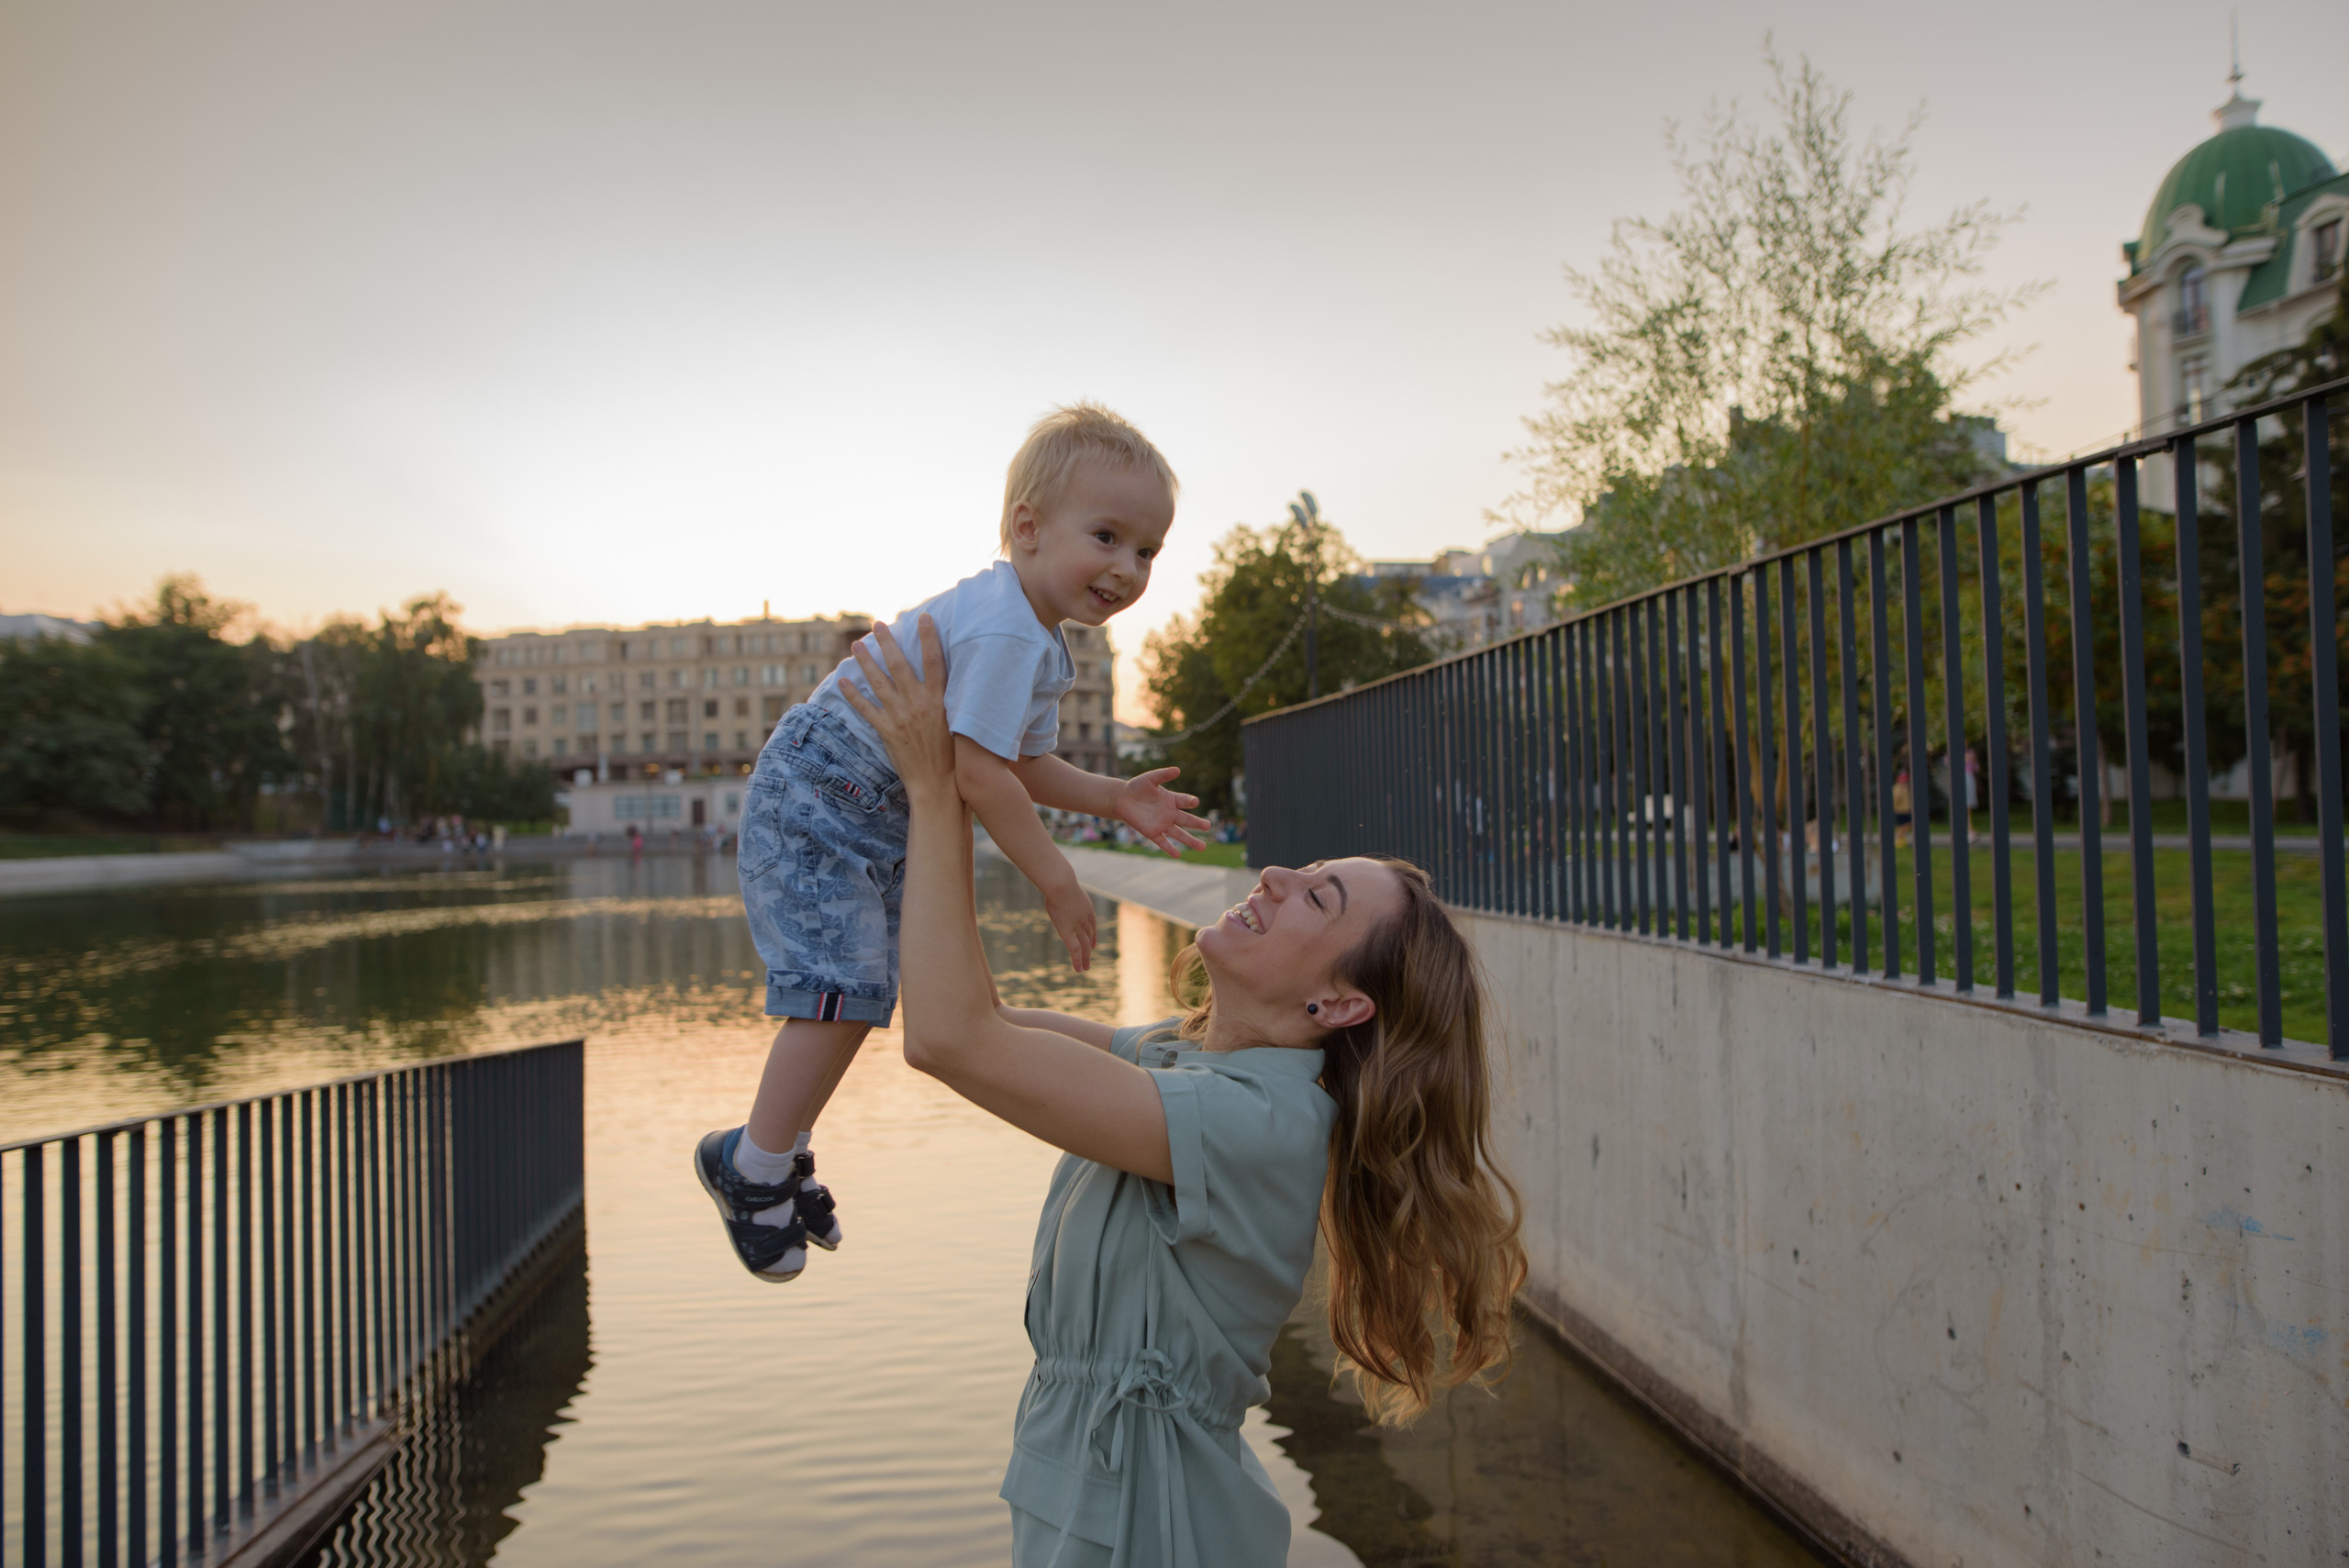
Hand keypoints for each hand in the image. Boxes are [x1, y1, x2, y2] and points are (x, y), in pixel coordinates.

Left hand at [838, 617, 953, 795]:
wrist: (938, 782)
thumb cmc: (952, 754)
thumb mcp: (956, 721)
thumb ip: (946, 699)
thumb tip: (946, 677)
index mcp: (938, 699)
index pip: (934, 660)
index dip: (928, 637)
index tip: (922, 617)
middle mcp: (917, 703)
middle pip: (899, 664)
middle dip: (887, 642)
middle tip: (878, 624)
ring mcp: (899, 716)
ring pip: (878, 682)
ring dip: (865, 661)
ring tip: (857, 644)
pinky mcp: (886, 731)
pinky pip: (865, 708)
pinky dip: (852, 695)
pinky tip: (843, 681)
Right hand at [1044, 877, 1097, 972]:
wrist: (1062, 886)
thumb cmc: (1060, 883)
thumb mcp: (1065, 889)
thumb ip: (1064, 893)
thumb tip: (1055, 888)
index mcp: (1088, 910)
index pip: (1092, 927)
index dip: (1093, 937)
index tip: (1093, 945)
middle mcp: (1086, 921)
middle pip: (1089, 938)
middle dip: (1090, 949)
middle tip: (1090, 959)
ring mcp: (1078, 928)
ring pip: (1085, 946)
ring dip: (1086, 958)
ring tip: (1086, 968)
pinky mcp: (1068, 933)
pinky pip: (1075, 950)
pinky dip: (1078, 960)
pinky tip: (1079, 969)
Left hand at [1114, 767, 1209, 855]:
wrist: (1121, 799)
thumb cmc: (1136, 787)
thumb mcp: (1150, 778)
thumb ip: (1163, 774)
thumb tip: (1178, 769)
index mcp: (1171, 800)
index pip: (1184, 801)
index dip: (1189, 801)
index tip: (1194, 802)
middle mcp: (1170, 813)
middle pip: (1187, 820)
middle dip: (1197, 823)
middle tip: (1208, 826)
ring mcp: (1162, 824)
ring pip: (1179, 834)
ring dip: (1190, 841)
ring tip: (1202, 847)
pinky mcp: (1152, 833)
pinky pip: (1162, 842)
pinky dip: (1169, 848)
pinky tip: (1178, 855)